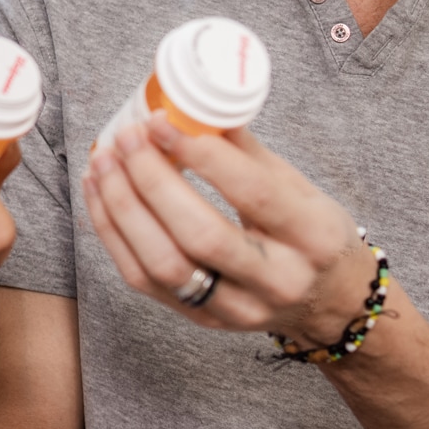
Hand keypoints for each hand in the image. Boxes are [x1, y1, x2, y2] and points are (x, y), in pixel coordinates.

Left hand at [83, 112, 377, 346]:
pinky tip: (100, 195)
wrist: (328, 302)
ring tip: (102, 164)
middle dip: (152, 181)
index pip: (252, 192)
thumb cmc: (311, 233)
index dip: (202, 155)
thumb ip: (245, 151)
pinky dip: (113, 234)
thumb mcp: (298, 187)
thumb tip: (192, 108)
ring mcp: (236, 308)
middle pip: (201, 234)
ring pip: (165, 265)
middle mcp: (277, 280)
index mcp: (313, 237)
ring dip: (122, 209)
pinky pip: (143, 280)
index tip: (162, 121)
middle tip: (127, 139)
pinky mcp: (202, 319)